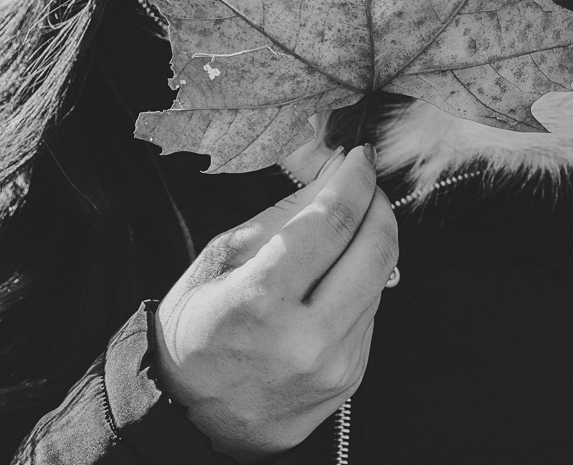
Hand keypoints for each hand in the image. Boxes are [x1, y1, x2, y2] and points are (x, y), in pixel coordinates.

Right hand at [151, 145, 397, 462]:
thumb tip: (331, 173)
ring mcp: (335, 363)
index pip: (332, 221)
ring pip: (381, 278)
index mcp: (261, 301)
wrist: (191, 416)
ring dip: (370, 242)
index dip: (354, 179)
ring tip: (342, 229)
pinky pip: (372, 311)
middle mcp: (307, 338)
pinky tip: (333, 277)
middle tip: (365, 184)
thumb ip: (281, 215)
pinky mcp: (351, 378)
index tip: (360, 156)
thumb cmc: (196, 328)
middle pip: (376, 248)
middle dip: (378, 204)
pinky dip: (360, 282)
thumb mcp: (219, 259)